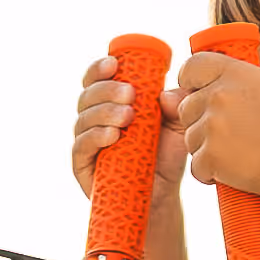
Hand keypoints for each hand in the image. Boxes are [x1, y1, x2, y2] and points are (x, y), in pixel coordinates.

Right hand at [68, 53, 189, 196]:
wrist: (162, 196)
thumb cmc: (166, 157)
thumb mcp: (178, 126)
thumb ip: (178, 106)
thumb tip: (165, 94)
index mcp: (111, 103)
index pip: (97, 79)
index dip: (100, 68)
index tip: (114, 63)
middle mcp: (94, 119)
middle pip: (88, 95)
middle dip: (107, 90)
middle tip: (131, 94)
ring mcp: (86, 142)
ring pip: (83, 118)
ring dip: (104, 112)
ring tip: (128, 116)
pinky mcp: (82, 166)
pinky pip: (81, 147)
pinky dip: (95, 137)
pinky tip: (112, 135)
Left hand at [166, 42, 259, 198]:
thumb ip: (239, 83)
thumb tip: (198, 88)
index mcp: (235, 73)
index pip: (191, 67)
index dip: (190, 82)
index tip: (197, 94)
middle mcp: (219, 95)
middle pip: (187, 108)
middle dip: (201, 123)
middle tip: (229, 136)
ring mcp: (212, 125)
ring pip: (191, 139)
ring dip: (207, 150)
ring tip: (238, 155)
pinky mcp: (211, 155)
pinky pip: (197, 166)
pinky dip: (211, 173)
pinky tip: (234, 171)